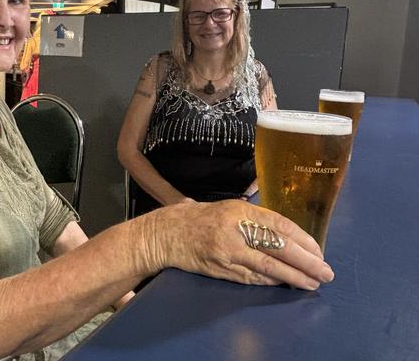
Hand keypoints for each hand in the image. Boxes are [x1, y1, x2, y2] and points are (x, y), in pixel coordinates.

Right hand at [139, 200, 333, 290]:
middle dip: (306, 262)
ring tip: (312, 283)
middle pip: (278, 247)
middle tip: (325, 272)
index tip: (319, 251)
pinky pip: (251, 278)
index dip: (303, 240)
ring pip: (267, 266)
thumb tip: (289, 234)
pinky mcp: (220, 268)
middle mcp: (234, 230)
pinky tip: (285, 285)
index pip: (280, 225)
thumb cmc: (201, 218)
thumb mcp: (229, 208)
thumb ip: (256, 218)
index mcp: (240, 211)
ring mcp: (226, 251)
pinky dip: (270, 282)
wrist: (167, 233)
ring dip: (293, 277)